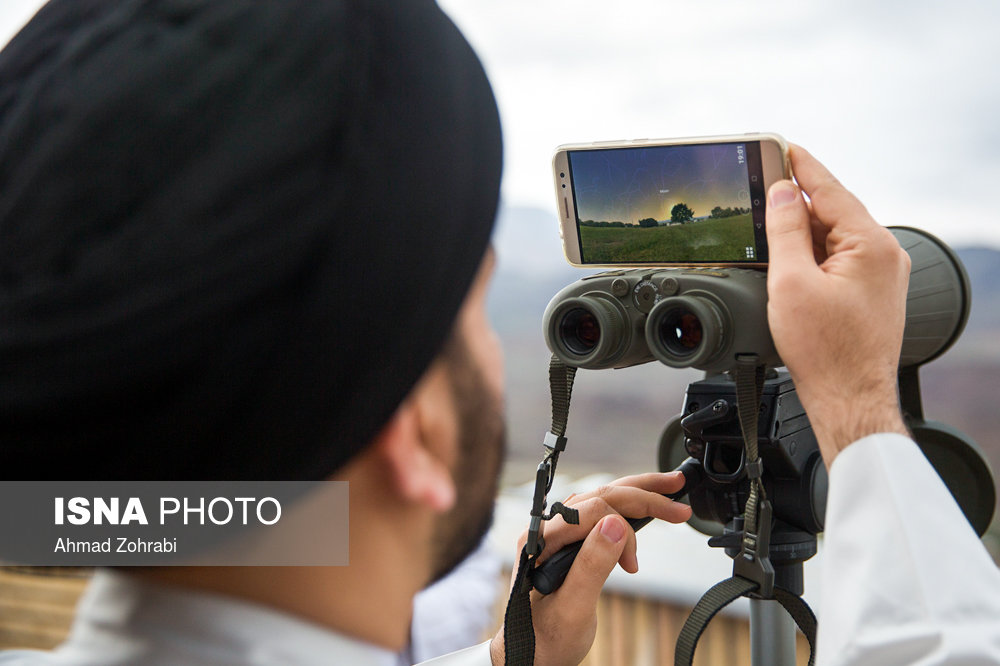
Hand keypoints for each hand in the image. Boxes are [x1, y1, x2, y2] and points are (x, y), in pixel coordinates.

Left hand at [489, 472, 691, 665]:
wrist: (529, 655)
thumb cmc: (543, 638)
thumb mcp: (571, 609)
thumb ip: (591, 565)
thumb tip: (616, 524)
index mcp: (540, 540)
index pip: (592, 510)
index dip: (623, 531)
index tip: (634, 565)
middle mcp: (547, 529)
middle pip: (600, 495)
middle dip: (643, 494)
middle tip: (679, 501)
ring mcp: (557, 533)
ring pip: (602, 498)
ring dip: (638, 494)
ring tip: (670, 491)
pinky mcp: (569, 541)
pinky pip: (600, 512)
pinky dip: (627, 508)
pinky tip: (645, 508)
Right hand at [765, 144, 910, 466]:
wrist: (848, 400)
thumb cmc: (825, 351)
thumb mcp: (791, 282)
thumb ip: (785, 230)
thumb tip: (784, 192)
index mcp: (872, 244)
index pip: (831, 189)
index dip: (802, 166)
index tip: (783, 146)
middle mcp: (885, 255)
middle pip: (832, 212)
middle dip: (796, 201)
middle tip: (762, 188)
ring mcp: (881, 276)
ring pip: (834, 238)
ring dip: (801, 233)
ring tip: (767, 234)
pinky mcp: (871, 295)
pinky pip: (839, 260)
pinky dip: (812, 255)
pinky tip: (789, 264)